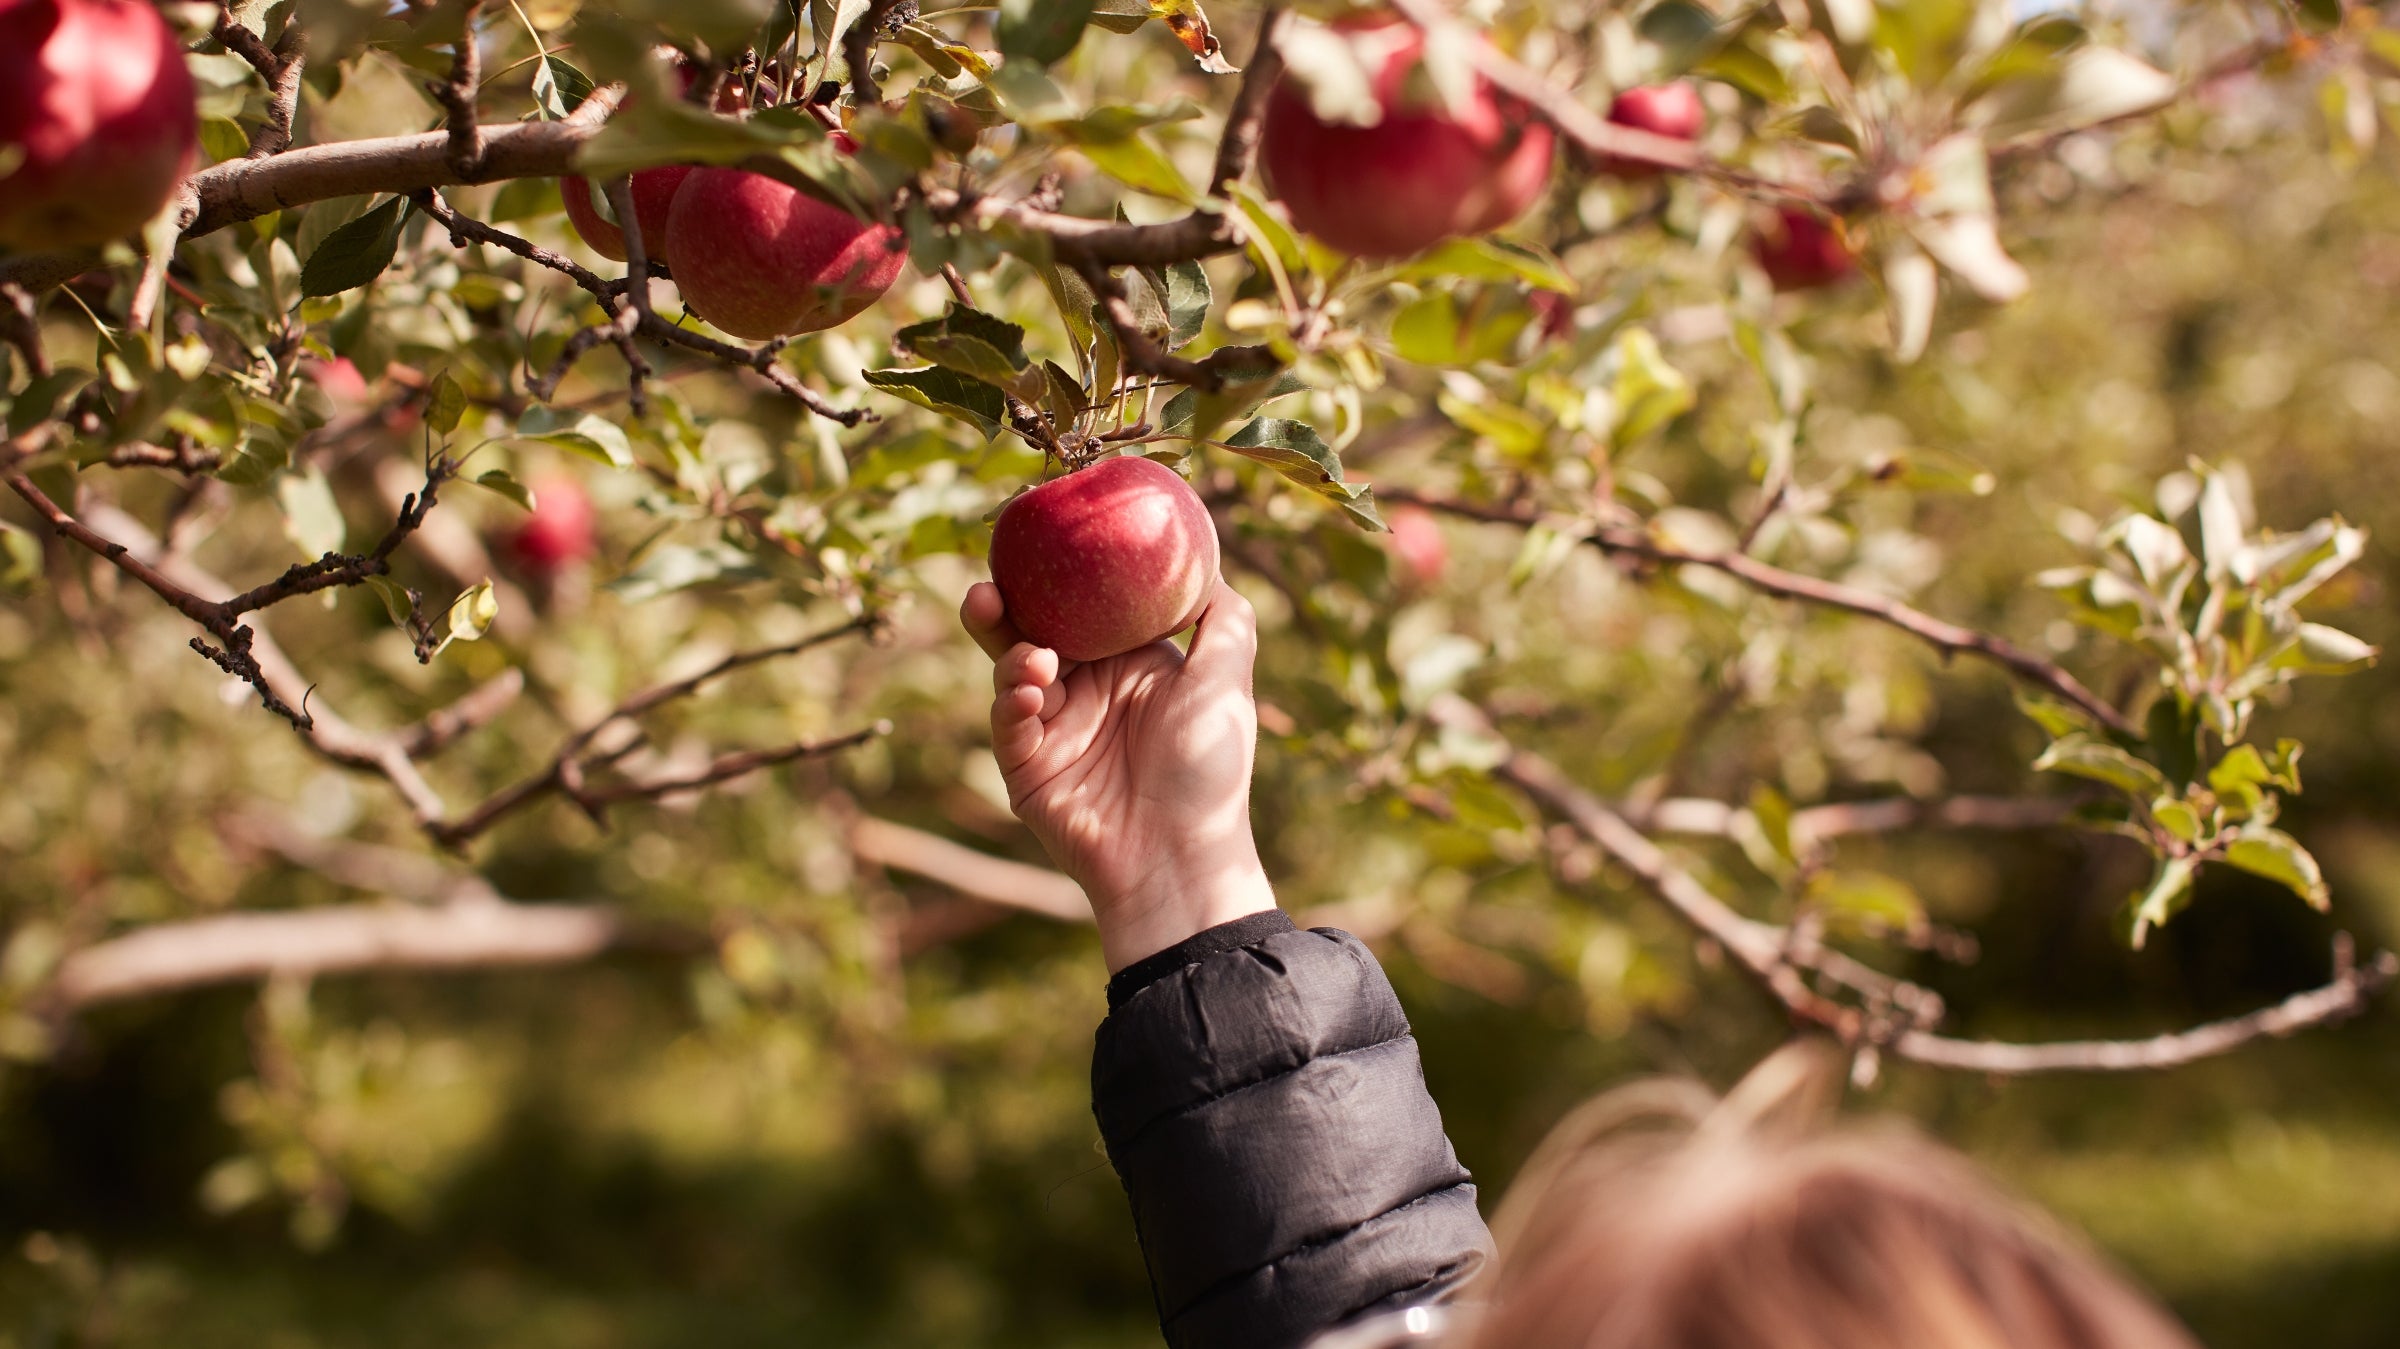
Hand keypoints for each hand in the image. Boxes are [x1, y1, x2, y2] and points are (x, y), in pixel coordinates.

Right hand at [962, 579, 1277, 971]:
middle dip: (1003, 608)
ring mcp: (1053, 729)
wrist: (1180, 857)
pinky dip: (1011, 703)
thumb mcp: (1225, 684)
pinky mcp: (1027, 769)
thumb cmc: (1210, 772)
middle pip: (1031, 632)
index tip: (1037, 542)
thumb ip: (1224, 620)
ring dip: (1012, 658)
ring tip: (1032, 658)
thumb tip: (1209, 562)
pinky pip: (1008, 725)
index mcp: (1127, 664)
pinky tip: (1029, 694)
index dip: (1057, 577)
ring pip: (1012, 674)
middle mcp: (1086, 690)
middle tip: (988, 588)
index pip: (1081, 607)